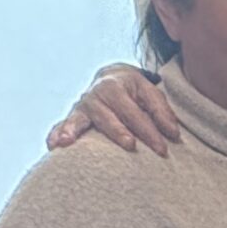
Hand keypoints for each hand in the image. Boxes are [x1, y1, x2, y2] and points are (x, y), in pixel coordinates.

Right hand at [47, 66, 179, 155]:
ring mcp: (83, 105)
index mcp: (117, 86)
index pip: (135, 112)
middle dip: (120, 132)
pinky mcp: (74, 116)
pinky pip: (62, 125)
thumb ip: (162, 112)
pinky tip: (53, 146)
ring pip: (79, 119)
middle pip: (109, 116)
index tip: (162, 149)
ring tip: (67, 142)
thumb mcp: (150, 93)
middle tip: (130, 145)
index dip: (150, 130)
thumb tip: (173, 134)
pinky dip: (57, 134)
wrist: (111, 78)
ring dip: (73, 130)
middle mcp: (96, 94)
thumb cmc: (135, 92)